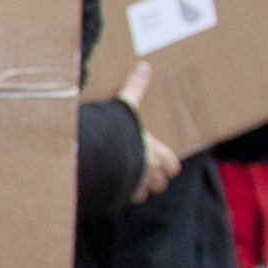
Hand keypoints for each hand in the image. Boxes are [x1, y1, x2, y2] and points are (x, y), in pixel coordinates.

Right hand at [117, 62, 178, 203]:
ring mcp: (131, 189)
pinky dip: (117, 196)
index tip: (167, 164)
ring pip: (141, 195)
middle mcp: (148, 174)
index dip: (170, 165)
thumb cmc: (116, 134)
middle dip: (155, 181)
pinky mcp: (114, 198)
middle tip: (148, 174)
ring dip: (137, 190)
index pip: (171, 165)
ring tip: (127, 182)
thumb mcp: (126, 107)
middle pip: (160, 184)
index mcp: (155, 154)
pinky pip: (120, 201)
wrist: (95, 160)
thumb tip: (144, 66)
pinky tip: (109, 189)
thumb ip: (134, 89)